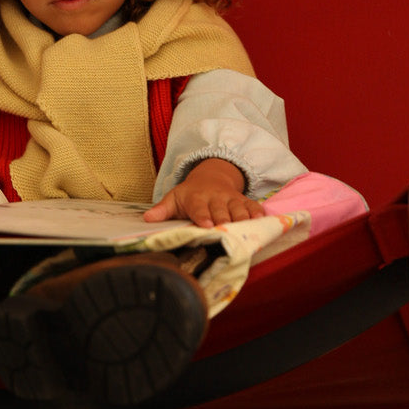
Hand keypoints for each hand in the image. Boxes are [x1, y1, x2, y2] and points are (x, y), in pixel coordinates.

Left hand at [142, 157, 265, 228]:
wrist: (210, 177)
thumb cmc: (189, 194)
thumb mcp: (174, 199)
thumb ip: (162, 210)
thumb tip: (146, 219)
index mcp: (196, 198)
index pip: (198, 208)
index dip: (202, 216)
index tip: (206, 225)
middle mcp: (215, 197)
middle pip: (221, 210)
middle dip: (224, 220)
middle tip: (227, 232)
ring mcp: (231, 199)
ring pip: (238, 209)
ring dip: (242, 218)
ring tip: (246, 228)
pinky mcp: (244, 200)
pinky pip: (253, 205)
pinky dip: (258, 212)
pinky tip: (262, 220)